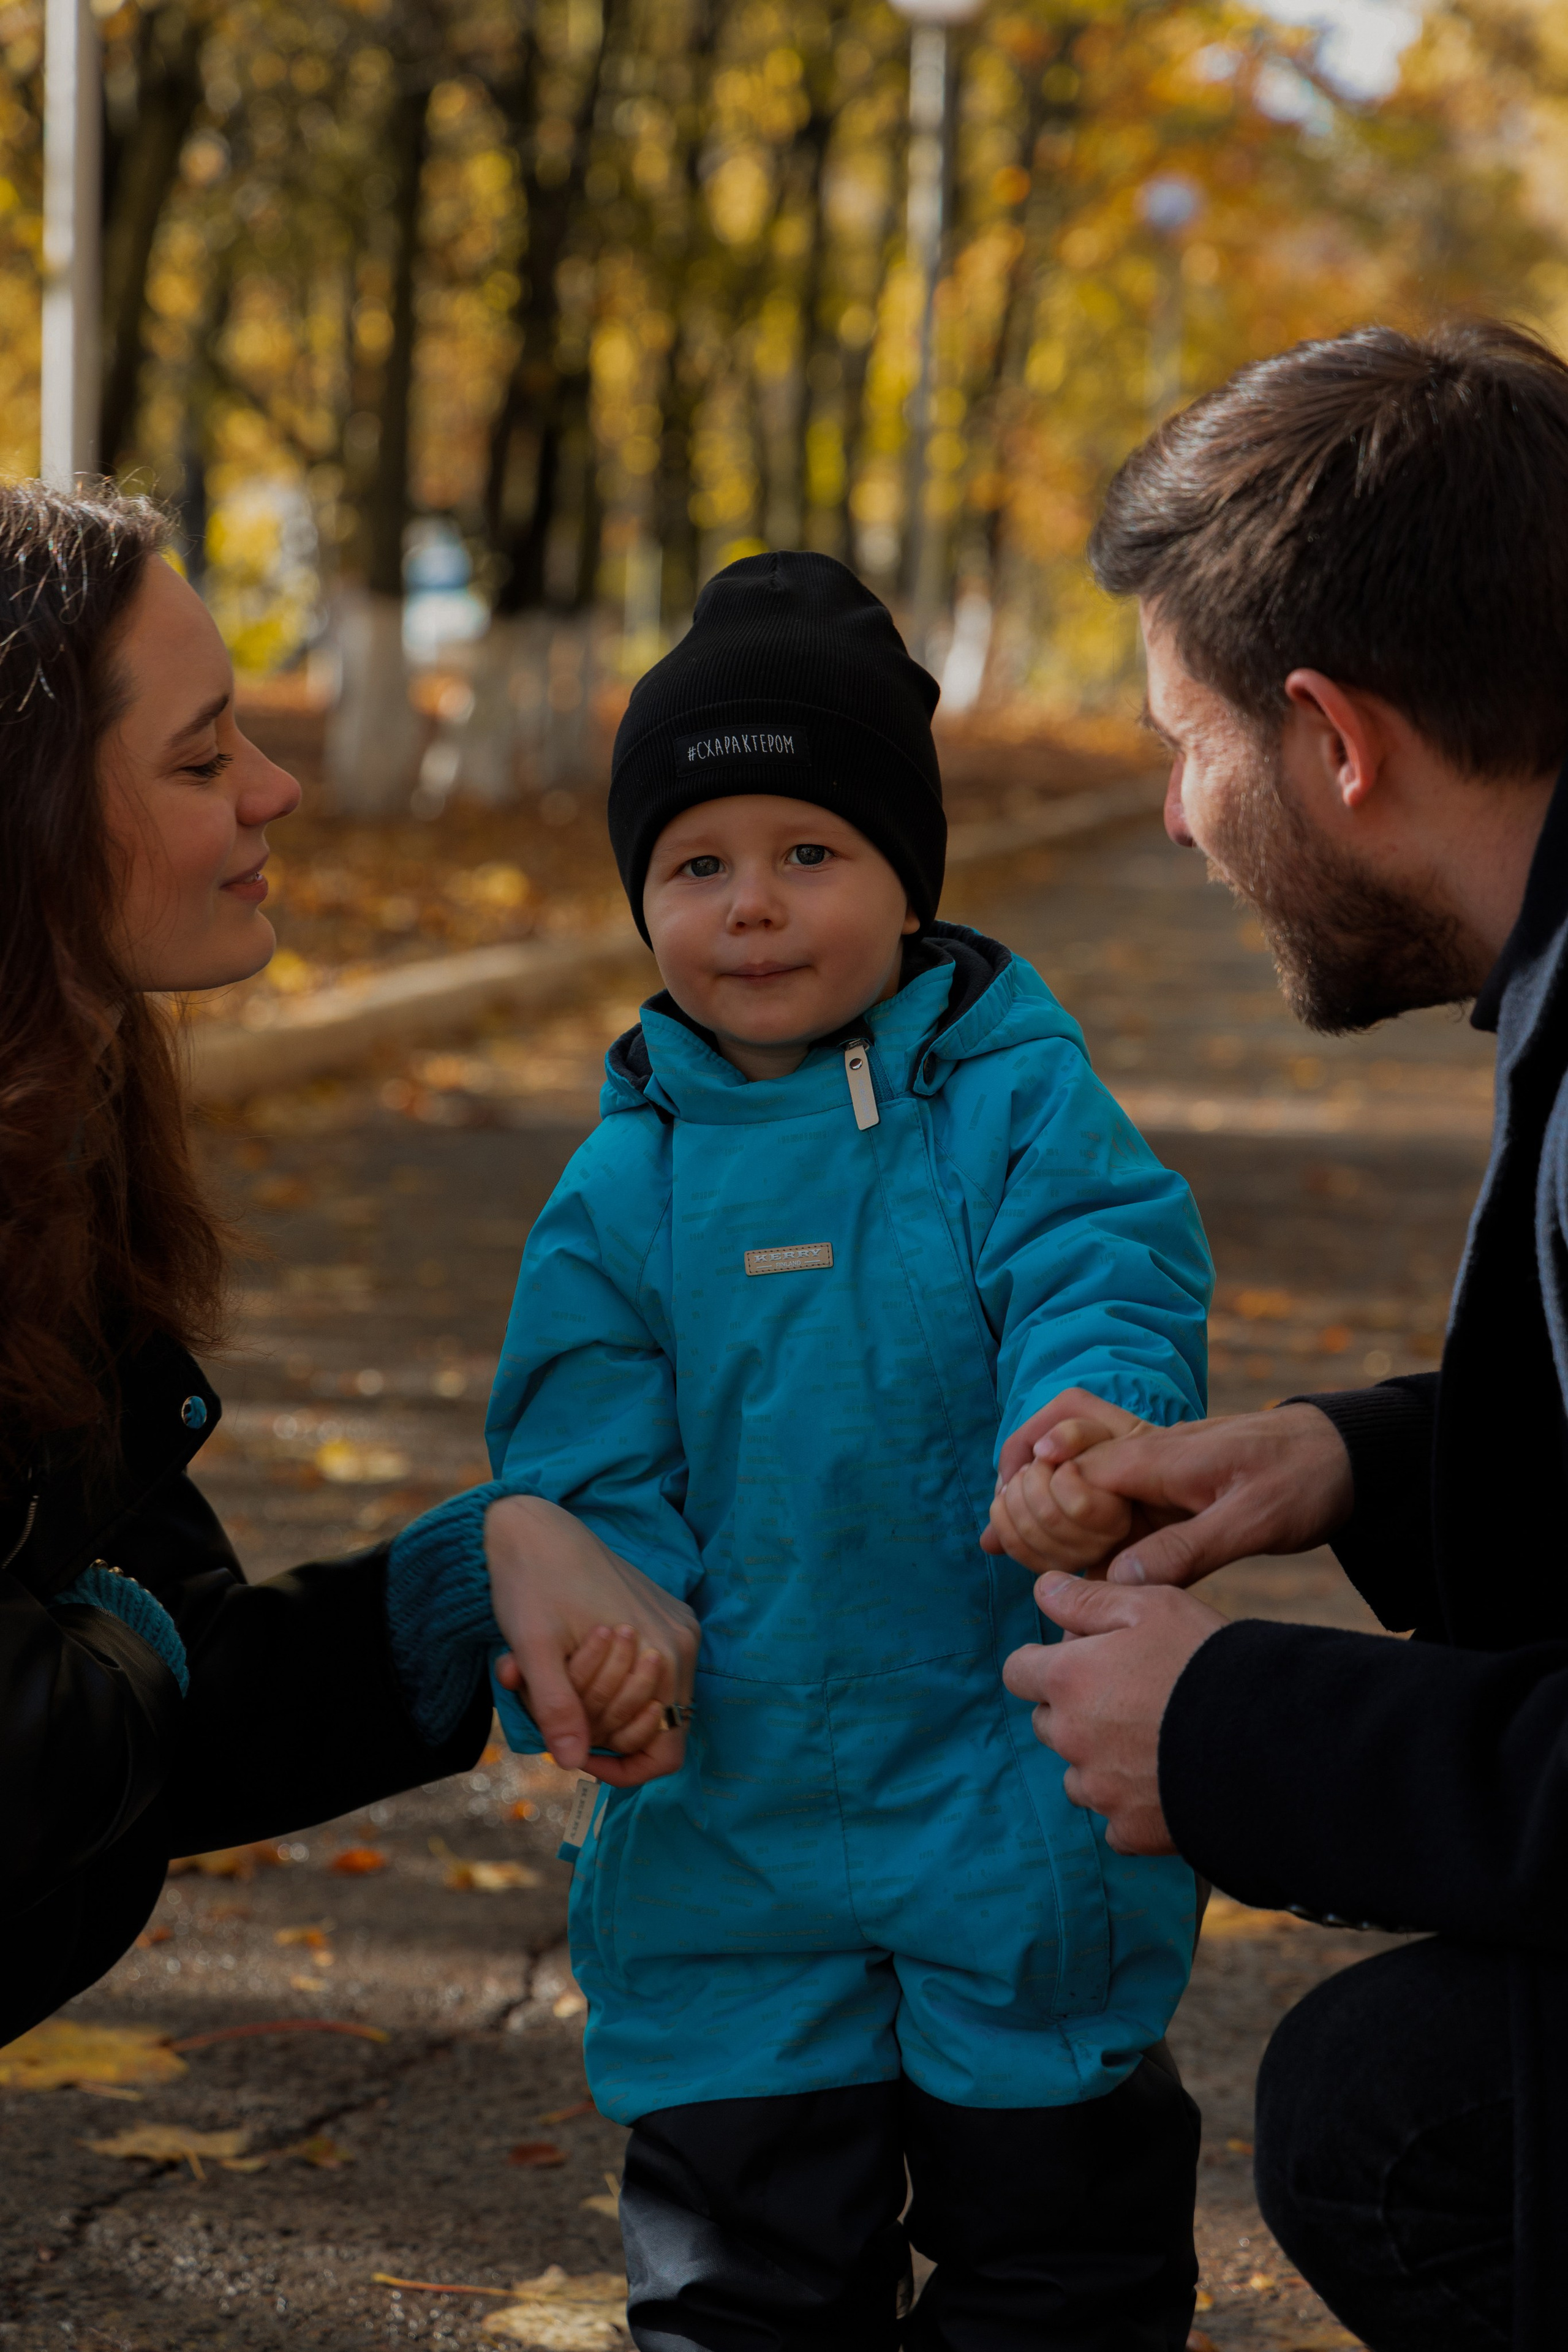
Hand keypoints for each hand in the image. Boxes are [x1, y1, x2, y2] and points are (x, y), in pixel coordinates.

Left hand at [486, 1495, 698, 1787]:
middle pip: (652, 1727)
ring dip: (600, 1701)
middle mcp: (681, 1643)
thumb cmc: (532, 1584)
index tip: (577, 1755)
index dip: (623, 1770)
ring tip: (554, 1676)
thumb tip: (571, 1764)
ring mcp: (675, 1627)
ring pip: (647, 1699)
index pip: (666, 1751)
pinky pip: (646, 1672)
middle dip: (600, 1727)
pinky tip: (571, 1657)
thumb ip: (558, 1707)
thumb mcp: (536, 1649)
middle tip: (552, 1703)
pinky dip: (609, 1678)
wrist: (535, 1527)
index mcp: (664, 1653)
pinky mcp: (662, 1616)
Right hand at [987, 1389, 1353, 1587]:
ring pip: (1073, 1462)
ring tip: (1000, 1539)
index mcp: (1160, 1454)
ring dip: (1035, 1490)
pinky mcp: (1167, 1484)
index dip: (1044, 1503)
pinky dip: (1068, 1506)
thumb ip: (1187, 1548)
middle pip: (1058, 1446)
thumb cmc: (1304, 1479)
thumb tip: (1120, 1580)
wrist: (1345, 1453)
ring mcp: (1155, 1465)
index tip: (1022, 1543)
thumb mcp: (1254, 1521)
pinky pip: (1103, 1487)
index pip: (1075, 1468)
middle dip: (1019, 1482)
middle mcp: (1147, 1451)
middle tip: (997, 1535)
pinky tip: (1051, 1547)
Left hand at [1003, 1573, 1225, 1852]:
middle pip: (1047, 1723)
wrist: (1268, 1741)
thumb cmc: (1208, 1661)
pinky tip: (1166, 1784)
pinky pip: (1113, 1822)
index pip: (1018, 1671)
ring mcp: (1100, 1790)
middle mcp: (1071, 1738)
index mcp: (1068, 1680)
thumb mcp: (1153, 1605)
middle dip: (1073, 1709)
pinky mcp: (1131, 1830)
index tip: (1079, 1661)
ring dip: (1099, 1760)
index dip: (1043, 1663)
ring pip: (1078, 1774)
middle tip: (1130, 1696)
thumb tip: (1042, 1589)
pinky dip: (1130, 1806)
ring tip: (1153, 1741)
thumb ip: (1088, 1599)